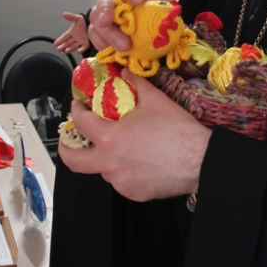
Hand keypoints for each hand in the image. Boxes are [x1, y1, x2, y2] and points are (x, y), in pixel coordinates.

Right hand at [54, 13, 88, 52]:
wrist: (93, 25)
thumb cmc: (84, 22)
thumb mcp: (77, 18)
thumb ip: (71, 17)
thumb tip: (64, 14)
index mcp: (71, 32)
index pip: (64, 37)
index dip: (59, 40)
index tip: (55, 44)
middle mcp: (74, 38)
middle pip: (67, 43)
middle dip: (62, 46)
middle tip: (58, 49)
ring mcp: (80, 41)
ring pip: (73, 46)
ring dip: (70, 49)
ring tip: (66, 51)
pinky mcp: (86, 44)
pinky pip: (83, 47)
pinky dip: (81, 49)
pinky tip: (78, 51)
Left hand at [57, 71, 210, 200]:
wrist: (201, 160)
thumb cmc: (177, 131)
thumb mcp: (155, 99)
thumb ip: (135, 83)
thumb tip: (125, 72)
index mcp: (110, 139)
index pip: (81, 124)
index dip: (76, 112)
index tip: (78, 107)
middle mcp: (109, 164)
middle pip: (74, 161)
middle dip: (66, 149)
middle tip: (69, 140)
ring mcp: (120, 182)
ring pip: (101, 170)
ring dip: (103, 157)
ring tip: (118, 146)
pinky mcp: (134, 194)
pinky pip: (121, 181)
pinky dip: (123, 170)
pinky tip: (137, 160)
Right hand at [87, 0, 166, 52]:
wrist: (151, 24)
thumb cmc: (156, 10)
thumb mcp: (165, 5)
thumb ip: (169, 10)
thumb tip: (178, 22)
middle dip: (107, 11)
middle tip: (112, 22)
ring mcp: (103, 13)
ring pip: (96, 20)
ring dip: (108, 34)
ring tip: (124, 47)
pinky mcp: (100, 32)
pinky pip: (96, 38)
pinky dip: (105, 46)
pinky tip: (117, 53)